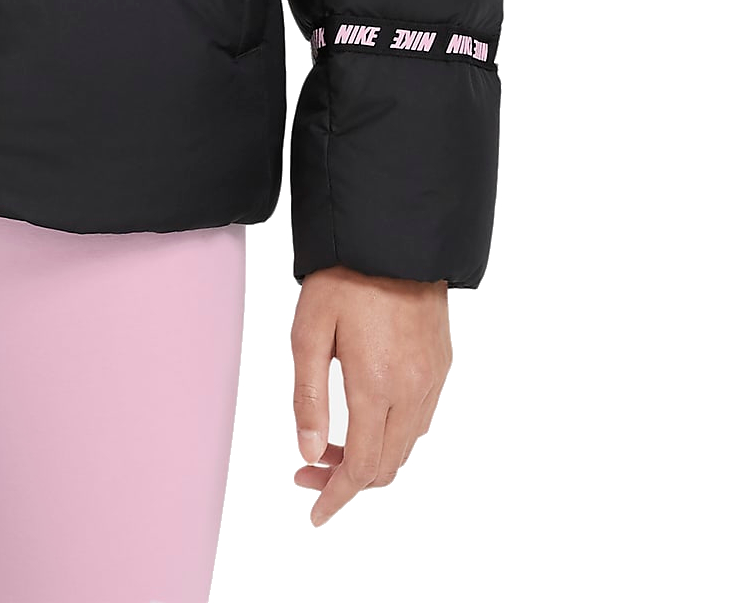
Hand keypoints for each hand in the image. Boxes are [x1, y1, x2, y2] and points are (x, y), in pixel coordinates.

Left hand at [290, 265, 450, 524]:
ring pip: (406, 448)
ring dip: (370, 460)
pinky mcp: (442, 366)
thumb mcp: (308, 332)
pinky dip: (393, 436)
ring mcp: (432, 380)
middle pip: (385, 467)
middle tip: (309, 471)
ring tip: (331, 445)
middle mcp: (411, 390)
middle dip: (347, 482)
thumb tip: (308, 451)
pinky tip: (366, 418)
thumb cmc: (345, 276)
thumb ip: (307, 396)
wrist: (393, 236)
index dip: (336, 498)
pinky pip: (421, 421)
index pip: (360, 467)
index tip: (315, 513)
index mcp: (375, 386)